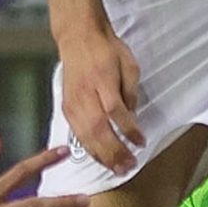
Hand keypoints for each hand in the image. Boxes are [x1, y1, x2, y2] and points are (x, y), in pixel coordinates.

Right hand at [57, 32, 145, 175]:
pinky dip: (90, 149)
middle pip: (98, 128)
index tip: (140, 141)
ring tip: (117, 169)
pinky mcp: (67, 108)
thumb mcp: (129, 64)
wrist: (78, 37)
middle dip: (115, 151)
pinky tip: (101, 158)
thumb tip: (132, 116)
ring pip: (86, 135)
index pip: (115, 110)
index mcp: (102, 79)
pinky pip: (78, 134)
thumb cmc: (105, 49)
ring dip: (103, 155)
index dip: (128, 129)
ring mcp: (73, 103)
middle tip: (129, 166)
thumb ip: (130, 91)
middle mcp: (85, 93)